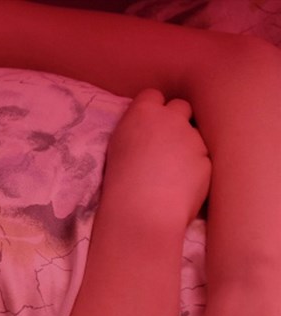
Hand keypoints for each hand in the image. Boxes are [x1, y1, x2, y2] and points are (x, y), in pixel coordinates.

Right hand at [103, 89, 210, 228]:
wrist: (143, 212)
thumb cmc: (118, 183)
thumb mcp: (117, 147)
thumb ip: (136, 130)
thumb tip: (148, 130)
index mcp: (143, 113)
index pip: (152, 95)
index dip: (151, 109)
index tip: (147, 125)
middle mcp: (171, 119)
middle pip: (180, 106)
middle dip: (176, 119)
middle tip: (164, 142)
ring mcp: (193, 138)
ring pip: (193, 135)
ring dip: (186, 146)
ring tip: (171, 172)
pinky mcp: (207, 160)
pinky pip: (202, 159)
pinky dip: (194, 169)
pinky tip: (180, 186)